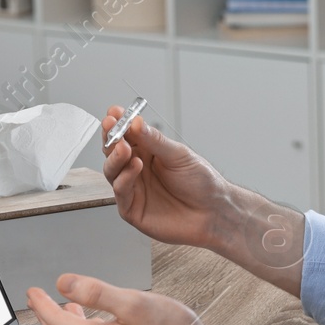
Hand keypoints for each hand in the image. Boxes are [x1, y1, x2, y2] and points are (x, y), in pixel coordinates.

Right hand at [101, 104, 228, 250]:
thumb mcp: (179, 154)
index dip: (118, 123)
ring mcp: (133, 189)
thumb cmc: (201, 183)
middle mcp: (137, 169)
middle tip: (111, 126)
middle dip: (110, 137)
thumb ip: (154, 140)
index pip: (125, 134)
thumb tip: (136, 123)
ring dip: (115, 157)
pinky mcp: (132, 209)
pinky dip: (124, 178)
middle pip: (113, 151)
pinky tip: (135, 167)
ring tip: (124, 147)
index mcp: (147, 152)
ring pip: (111, 171)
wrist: (214, 212)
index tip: (114, 112)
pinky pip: (120, 192)